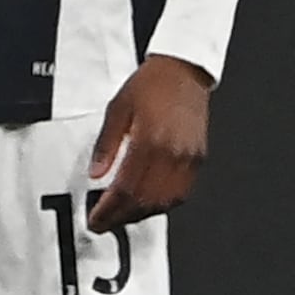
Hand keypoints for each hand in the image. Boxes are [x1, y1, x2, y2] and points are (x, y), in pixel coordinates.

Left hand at [89, 55, 208, 227]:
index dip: (109, 209)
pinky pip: (182, 192)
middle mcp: (172, 153)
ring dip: (142, 215)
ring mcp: (188, 158)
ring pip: (166, 201)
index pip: (126, 188)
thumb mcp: (116, 109)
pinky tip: (148, 205)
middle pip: (146, 200)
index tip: (96, 219)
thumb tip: (95, 174)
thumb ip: (105, 145)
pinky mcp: (199, 159)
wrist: (183, 71)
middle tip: (104, 223)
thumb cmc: (150, 85)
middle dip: (122, 218)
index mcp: (149, 140)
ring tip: (122, 217)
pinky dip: (163, 204)